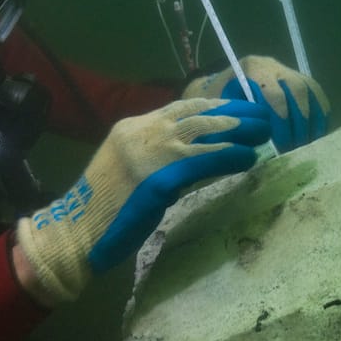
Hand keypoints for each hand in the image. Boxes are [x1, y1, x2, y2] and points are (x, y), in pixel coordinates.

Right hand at [15, 97, 269, 305]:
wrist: (77, 234)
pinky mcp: (157, 180)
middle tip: (261, 115)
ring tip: (264, 132)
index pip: (181, 107)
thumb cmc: (106, 209)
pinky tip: (247, 158)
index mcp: (131, 129)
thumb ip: (159, 155)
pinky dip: (227, 157)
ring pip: (202, 132)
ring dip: (238, 131)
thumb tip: (199, 151)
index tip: (239, 107)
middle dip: (232, 113)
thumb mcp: (131, 168)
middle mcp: (140, 133)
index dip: (214, 106)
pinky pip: (201, 162)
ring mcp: (148, 154)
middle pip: (196, 114)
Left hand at [183, 55, 329, 151]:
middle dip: (299, 124)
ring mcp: (290, 72)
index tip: (280, 147)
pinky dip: (320, 118)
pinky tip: (316, 139)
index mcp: (251, 69)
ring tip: (308, 148)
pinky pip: (318, 97)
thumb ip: (234, 123)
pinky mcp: (302, 82)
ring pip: (311, 92)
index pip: (273, 93)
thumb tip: (253, 147)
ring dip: (312, 122)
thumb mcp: (218, 110)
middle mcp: (273, 66)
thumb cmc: (217, 103)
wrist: (222, 89)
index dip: (280, 122)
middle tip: (295, 150)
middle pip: (297, 90)